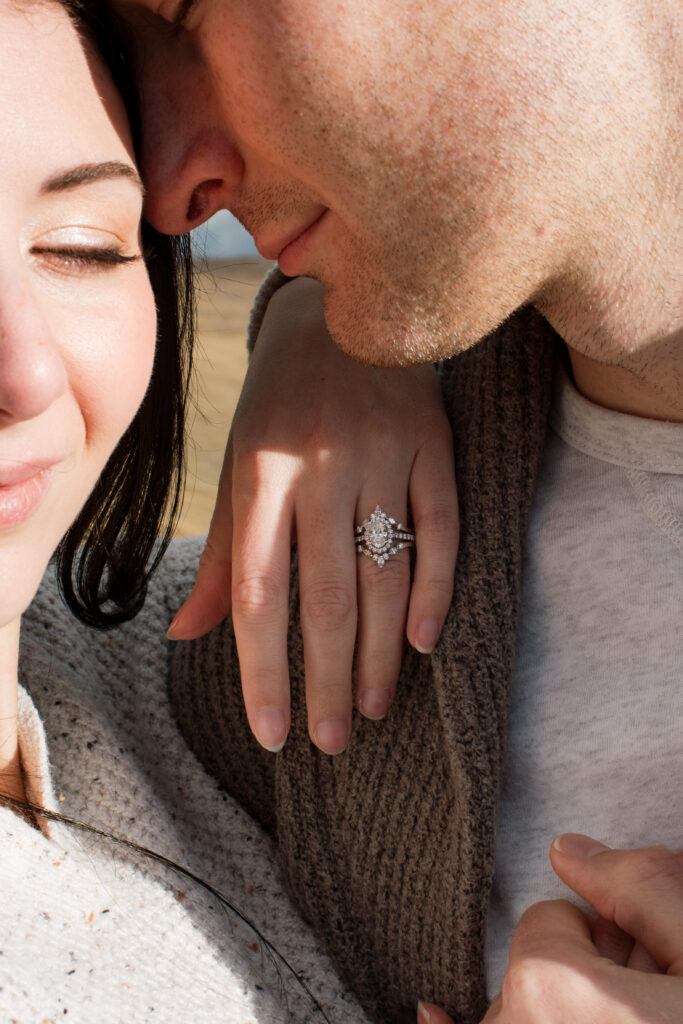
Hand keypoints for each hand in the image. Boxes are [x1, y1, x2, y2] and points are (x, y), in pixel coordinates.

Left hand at [169, 277, 457, 753]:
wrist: (339, 313)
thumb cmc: (278, 407)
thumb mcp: (239, 469)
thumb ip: (221, 556)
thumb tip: (183, 636)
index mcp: (260, 474)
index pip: (258, 594)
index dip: (263, 672)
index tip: (273, 735)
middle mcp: (320, 467)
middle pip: (326, 598)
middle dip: (327, 680)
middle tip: (330, 741)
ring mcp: (382, 454)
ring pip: (385, 575)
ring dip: (380, 653)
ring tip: (371, 708)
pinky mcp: (432, 445)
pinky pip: (441, 529)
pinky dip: (437, 590)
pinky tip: (425, 644)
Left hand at [418, 834, 682, 1023]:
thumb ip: (642, 890)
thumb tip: (569, 850)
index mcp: (552, 990)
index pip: (549, 920)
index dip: (603, 937)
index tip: (640, 967)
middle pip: (526, 977)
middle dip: (575, 983)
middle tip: (640, 1008)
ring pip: (514, 1020)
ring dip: (556, 1019)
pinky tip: (431, 1013)